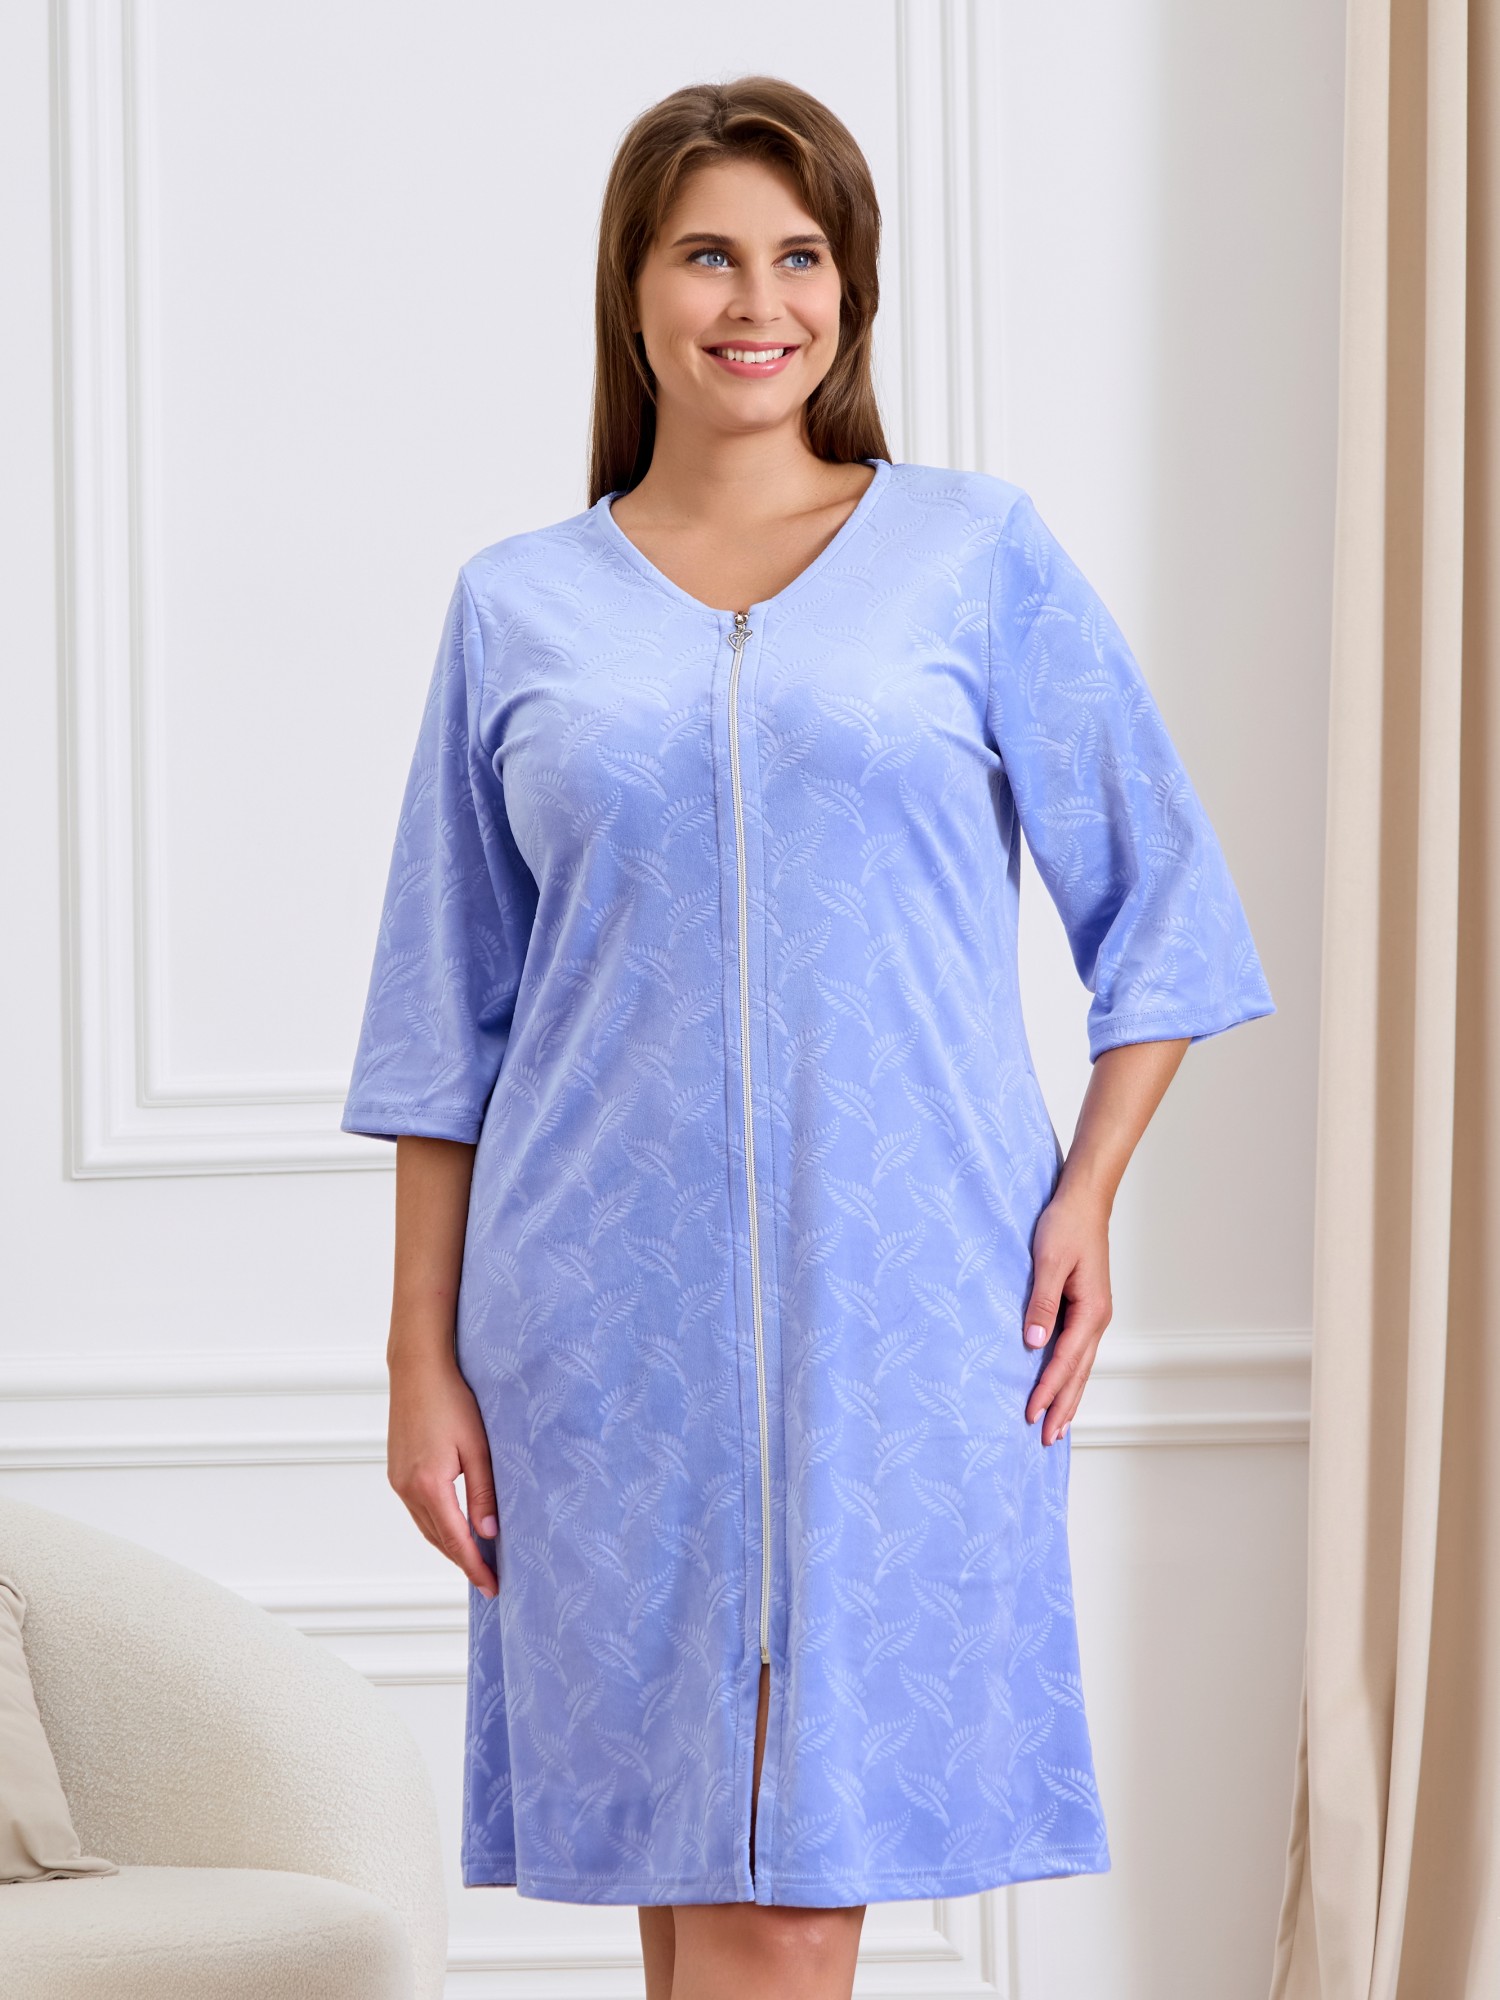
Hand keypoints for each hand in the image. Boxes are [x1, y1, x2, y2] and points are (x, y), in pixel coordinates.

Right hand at [386, 1353, 499, 1598]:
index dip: (474, 1567)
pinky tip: (454, 1528)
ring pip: (426, 1527)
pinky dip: (438, 1526)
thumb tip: (489, 1535)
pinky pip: (419, 1511)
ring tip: (475, 1560)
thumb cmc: (453, 1400)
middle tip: (489, 1580)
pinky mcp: (397, 1471)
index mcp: (429, 1485)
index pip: (455, 1540)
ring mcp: (398, 1480)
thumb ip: (483, 1493)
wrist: (418, 1369)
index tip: (493, 1587)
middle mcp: (407, 1488)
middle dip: (463, 1562)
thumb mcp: (478, 1447)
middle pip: (438, 1539)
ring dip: (449, 1546)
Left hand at [1020, 1182, 1112, 1445]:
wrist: (1084, 1202)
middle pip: (1078, 1372)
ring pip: (1080, 1365)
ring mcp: (1093, 1315)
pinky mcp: (1085, 1308)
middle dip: (1063, 1406)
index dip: (1048, 1389)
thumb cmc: (1065, 1226)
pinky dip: (1069, 1373)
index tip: (1031, 1414)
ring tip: (1057, 1425)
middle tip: (1046, 1439)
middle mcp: (1096, 1318)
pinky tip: (1062, 1385)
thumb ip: (1042, 1304)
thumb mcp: (1049, 1262)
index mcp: (1091, 1311)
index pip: (1065, 1361)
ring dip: (1068, 1395)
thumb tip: (1033, 1344)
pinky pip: (1077, 1350)